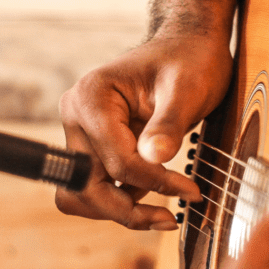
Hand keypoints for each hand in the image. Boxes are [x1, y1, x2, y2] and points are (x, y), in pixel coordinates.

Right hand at [56, 34, 232, 228]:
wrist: (187, 49)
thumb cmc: (189, 61)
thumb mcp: (188, 89)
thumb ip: (169, 123)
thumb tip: (154, 158)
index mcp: (92, 97)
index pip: (117, 161)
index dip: (155, 183)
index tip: (191, 191)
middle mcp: (76, 117)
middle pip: (85, 187)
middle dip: (126, 210)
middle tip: (169, 219)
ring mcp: (80, 134)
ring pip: (83, 195)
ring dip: (120, 211)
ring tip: (164, 213)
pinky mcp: (92, 149)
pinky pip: (97, 188)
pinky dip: (123, 201)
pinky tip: (158, 194)